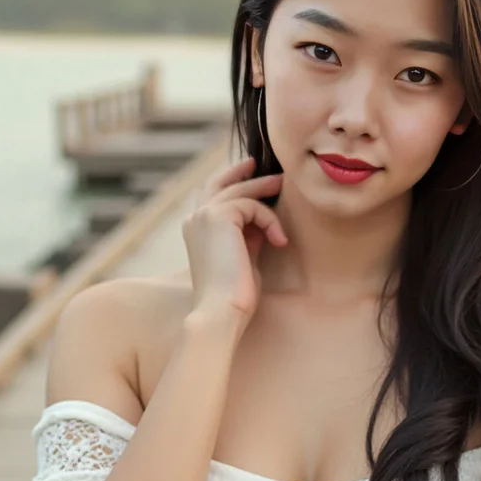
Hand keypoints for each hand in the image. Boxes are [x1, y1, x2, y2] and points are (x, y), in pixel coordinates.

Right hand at [183, 156, 286, 325]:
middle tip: (274, 172)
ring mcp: (204, 215)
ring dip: (265, 191)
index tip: (251, 170)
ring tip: (284, 188)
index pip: (211, 195)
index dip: (231, 180)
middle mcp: (195, 219)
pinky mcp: (218, 215)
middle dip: (247, 174)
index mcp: (197, 230)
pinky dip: (270, 220)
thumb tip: (263, 221)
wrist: (222, 310)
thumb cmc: (236, 294)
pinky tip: (279, 241)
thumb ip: (250, 236)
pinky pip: (252, 205)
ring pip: (240, 191)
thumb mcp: (245, 257)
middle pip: (221, 184)